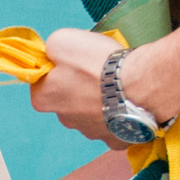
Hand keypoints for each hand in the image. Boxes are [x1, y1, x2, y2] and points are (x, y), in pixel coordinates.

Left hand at [31, 28, 121, 142]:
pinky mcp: (115, 140)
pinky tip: (129, 101)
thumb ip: (50, 49)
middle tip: (98, 70)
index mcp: (43, 99)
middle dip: (80, 87)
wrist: (136, 85)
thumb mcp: (60, 40)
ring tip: (118, 84)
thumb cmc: (96, 63)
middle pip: (69, 99)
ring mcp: (91, 132)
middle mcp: (65, 120)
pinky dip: (121, 114)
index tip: (74, 61)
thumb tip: (53, 53)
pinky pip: (116, 125)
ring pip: (92, 113)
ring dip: (101, 101)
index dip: (58, 69)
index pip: (43, 82)